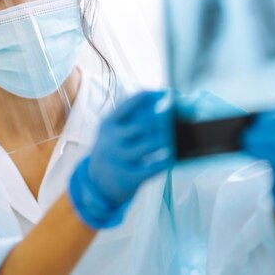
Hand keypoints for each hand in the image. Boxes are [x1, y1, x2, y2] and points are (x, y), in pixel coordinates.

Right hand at [69, 91, 172, 228]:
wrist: (98, 181)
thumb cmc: (116, 148)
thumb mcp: (116, 129)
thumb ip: (135, 115)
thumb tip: (166, 99)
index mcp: (108, 123)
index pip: (130, 103)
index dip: (152, 96)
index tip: (168, 93)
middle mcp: (110, 139)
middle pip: (143, 123)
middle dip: (163, 118)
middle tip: (175, 117)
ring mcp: (118, 159)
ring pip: (149, 145)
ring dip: (166, 139)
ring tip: (174, 136)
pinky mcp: (127, 177)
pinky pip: (152, 168)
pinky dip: (165, 161)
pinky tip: (172, 157)